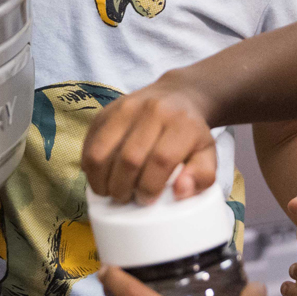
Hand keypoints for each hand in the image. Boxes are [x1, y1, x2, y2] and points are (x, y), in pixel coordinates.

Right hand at [81, 77, 217, 202]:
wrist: (176, 96)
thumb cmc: (191, 133)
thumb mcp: (208, 154)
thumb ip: (202, 177)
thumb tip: (181, 191)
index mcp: (181, 123)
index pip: (161, 160)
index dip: (150, 186)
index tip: (146, 200)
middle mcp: (152, 110)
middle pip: (129, 158)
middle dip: (123, 188)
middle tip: (126, 199)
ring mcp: (125, 107)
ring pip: (101, 151)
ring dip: (100, 180)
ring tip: (108, 191)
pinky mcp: (106, 110)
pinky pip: (89, 142)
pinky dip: (89, 165)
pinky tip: (99, 176)